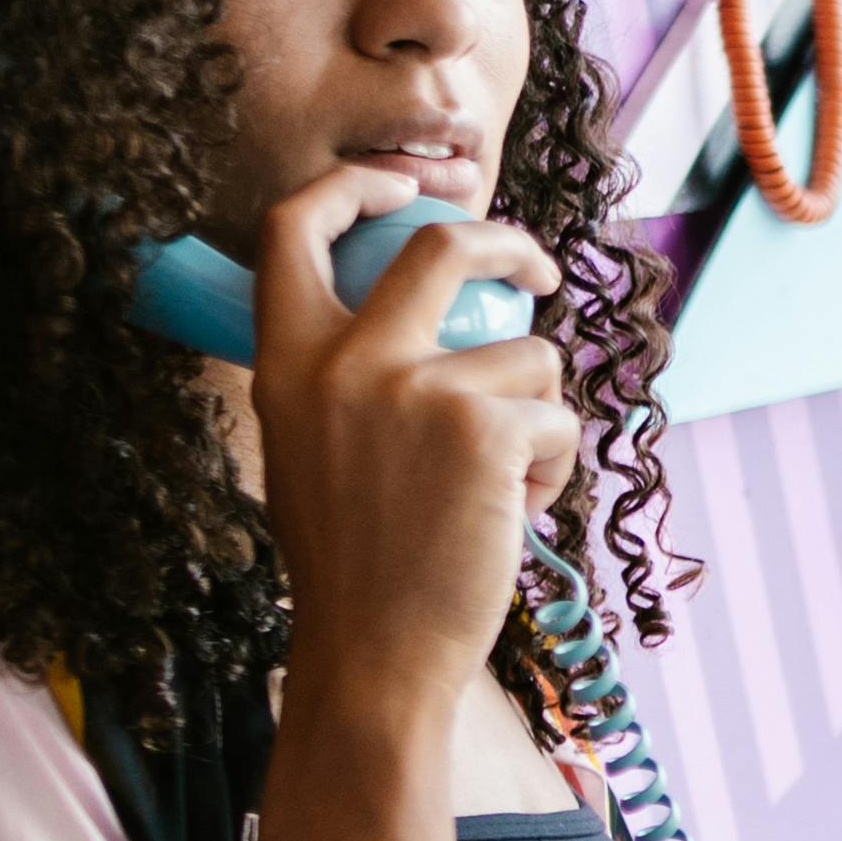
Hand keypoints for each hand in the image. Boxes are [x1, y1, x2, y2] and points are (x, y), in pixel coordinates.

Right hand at [242, 163, 574, 720]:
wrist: (372, 656)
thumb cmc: (353, 566)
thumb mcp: (310, 450)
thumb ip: (343, 378)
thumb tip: (432, 320)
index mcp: (284, 362)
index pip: (290, 227)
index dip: (351, 186)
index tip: (404, 184)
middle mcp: (343, 361)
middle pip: (441, 245)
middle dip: (508, 242)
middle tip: (539, 276)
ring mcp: (416, 390)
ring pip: (528, 352)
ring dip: (536, 417)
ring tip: (500, 489)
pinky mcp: (486, 427)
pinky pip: (557, 417)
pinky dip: (551, 469)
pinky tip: (509, 518)